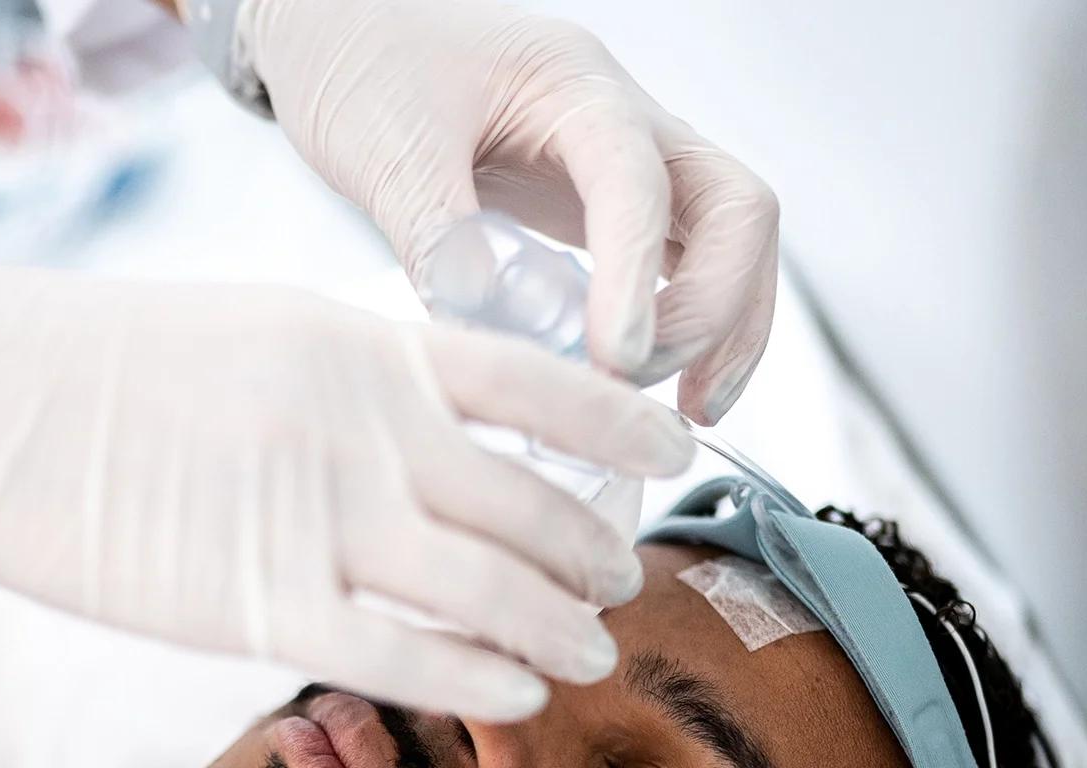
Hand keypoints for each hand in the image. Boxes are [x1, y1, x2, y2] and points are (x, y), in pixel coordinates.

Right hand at [0, 213, 694, 721]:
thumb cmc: (82, 363)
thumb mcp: (247, 334)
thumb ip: (347, 388)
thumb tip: (419, 439)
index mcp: (356, 345)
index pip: (538, 381)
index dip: (621, 428)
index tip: (669, 454)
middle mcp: (357, 428)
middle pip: (529, 502)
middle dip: (592, 552)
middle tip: (620, 582)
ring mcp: (309, 519)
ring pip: (487, 588)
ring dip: (558, 626)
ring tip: (589, 651)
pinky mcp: (249, 607)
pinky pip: (402, 656)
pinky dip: (478, 678)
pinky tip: (518, 693)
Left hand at [242, 0, 779, 421]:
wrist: (351, 33)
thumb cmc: (369, 61)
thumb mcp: (387, 145)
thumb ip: (436, 231)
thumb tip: (482, 318)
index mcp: (572, 85)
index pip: (638, 180)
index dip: (637, 276)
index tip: (615, 358)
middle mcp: (624, 119)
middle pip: (735, 208)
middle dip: (714, 308)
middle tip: (641, 388)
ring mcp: (627, 163)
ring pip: (728, 239)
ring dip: (724, 327)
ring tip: (686, 412)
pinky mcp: (607, 206)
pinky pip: (684, 263)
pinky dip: (689, 326)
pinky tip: (653, 383)